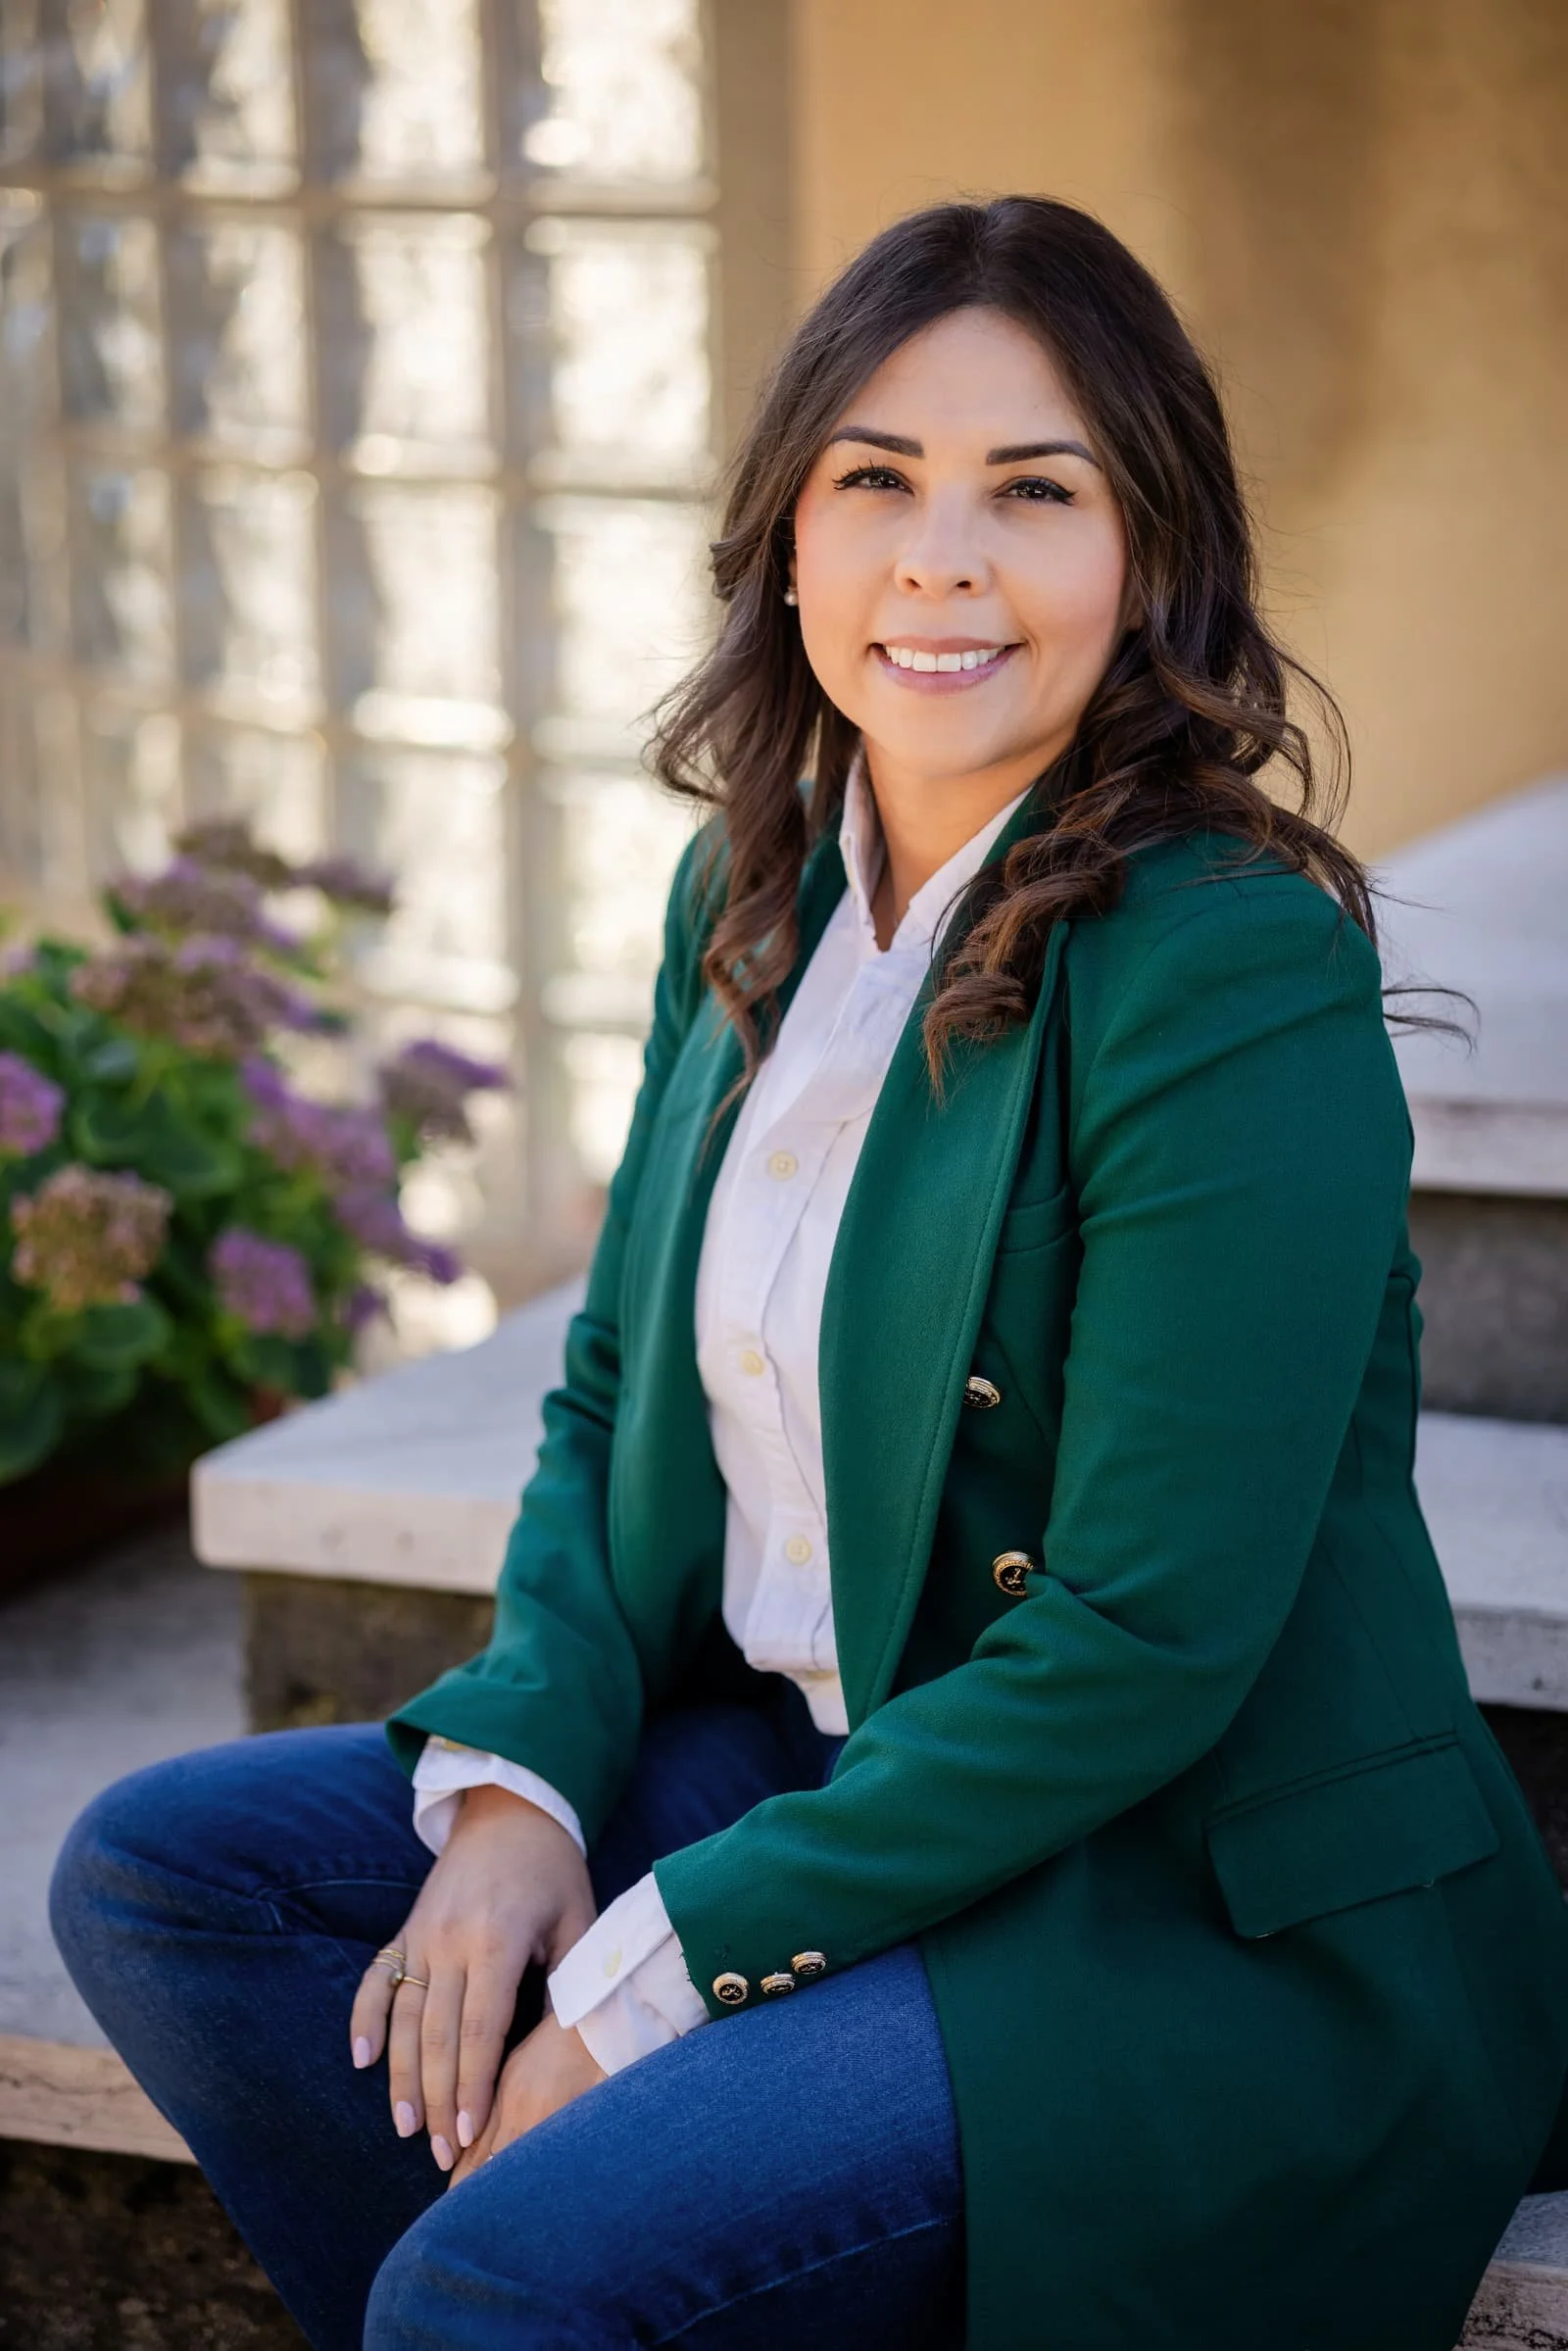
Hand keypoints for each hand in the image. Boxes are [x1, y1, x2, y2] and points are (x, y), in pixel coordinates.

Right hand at [349, 1784, 596, 2172]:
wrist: (510, 1810)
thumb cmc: (554, 1871)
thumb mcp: (578, 1919)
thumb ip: (571, 1980)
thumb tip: (570, 2049)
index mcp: (499, 1939)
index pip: (482, 2029)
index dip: (474, 2085)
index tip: (473, 2133)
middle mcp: (452, 1939)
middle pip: (437, 2035)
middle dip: (439, 2100)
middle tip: (444, 2156)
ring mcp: (423, 1934)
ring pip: (403, 2017)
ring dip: (401, 2077)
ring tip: (406, 2129)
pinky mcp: (406, 1929)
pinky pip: (377, 1978)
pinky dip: (364, 2019)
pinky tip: (360, 2061)